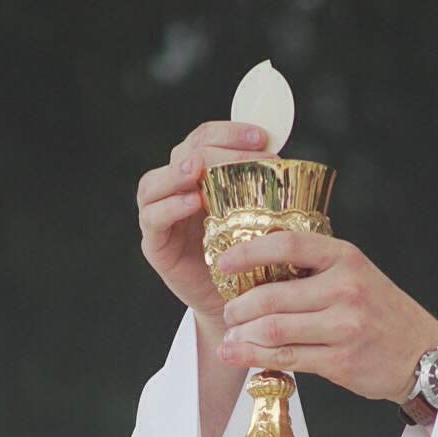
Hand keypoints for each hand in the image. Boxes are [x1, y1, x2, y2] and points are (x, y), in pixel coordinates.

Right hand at [136, 121, 273, 329]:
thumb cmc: (252, 258)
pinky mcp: (156, 245)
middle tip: (243, 156)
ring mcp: (161, 217)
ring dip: (176, 172)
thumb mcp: (262, 217)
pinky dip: (169, 207)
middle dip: (212, 149)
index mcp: (202, 176)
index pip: (207, 138)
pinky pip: (153, 219)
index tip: (261, 137)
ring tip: (197, 170)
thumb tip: (285, 160)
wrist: (240, 305)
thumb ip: (265, 189)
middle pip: (182, 153)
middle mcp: (177, 190)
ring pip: (154, 182)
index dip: (229, 131)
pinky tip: (192, 203)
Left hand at [216, 232, 437, 403]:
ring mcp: (344, 327)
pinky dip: (256, 358)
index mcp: (346, 258)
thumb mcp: (357, 274)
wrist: (424, 354)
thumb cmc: (384, 313)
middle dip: (239, 307)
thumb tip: (257, 274)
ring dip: (243, 335)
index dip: (248, 253)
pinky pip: (287, 358)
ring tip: (231, 336)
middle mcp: (345, 289)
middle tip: (229, 312)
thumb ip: (315, 270)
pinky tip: (240, 355)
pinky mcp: (341, 360)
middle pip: (273, 296)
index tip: (223, 263)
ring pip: (275, 330)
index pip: (288, 245)